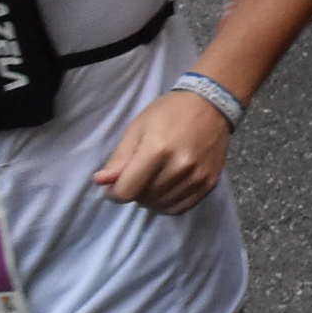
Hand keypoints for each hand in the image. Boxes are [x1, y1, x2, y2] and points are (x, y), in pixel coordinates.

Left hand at [91, 89, 234, 214]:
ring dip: (150, 200)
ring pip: (161, 206)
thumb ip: (119, 158)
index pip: (127, 190)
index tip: (114, 186)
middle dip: (133, 193)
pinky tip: (164, 192)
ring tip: (150, 183)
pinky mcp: (209, 183)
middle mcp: (180, 166)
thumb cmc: (169, 113)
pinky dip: (167, 205)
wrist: (211, 104)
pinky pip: (181, 208)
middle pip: (144, 199)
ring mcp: (197, 176)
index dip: (114, 193)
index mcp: (158, 149)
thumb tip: (100, 182)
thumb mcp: (137, 128)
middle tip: (136, 178)